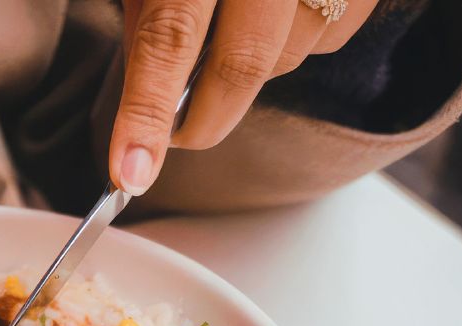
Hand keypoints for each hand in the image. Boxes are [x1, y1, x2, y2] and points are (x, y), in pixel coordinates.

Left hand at [109, 0, 378, 194]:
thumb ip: (150, 16)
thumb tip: (148, 99)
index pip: (170, 37)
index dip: (148, 112)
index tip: (131, 173)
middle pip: (244, 62)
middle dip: (204, 118)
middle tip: (174, 137)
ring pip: (290, 55)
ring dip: (251, 71)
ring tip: (228, 29)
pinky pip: (330, 35)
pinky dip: (295, 41)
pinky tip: (277, 9)